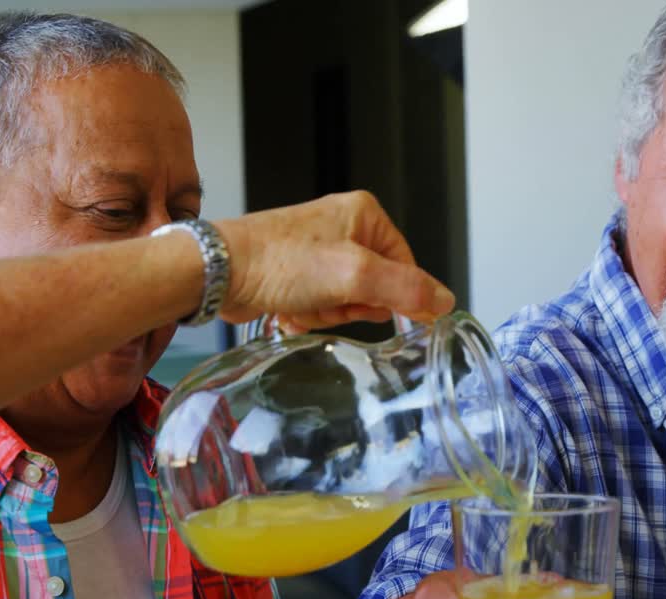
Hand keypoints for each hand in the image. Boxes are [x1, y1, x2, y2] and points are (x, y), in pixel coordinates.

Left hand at [214, 191, 456, 330]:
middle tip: (327, 299)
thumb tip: (445, 301)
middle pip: (375, 288)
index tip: (373, 307)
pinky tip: (287, 308)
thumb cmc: (279, 261)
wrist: (220, 271)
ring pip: (346, 303)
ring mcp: (318, 252)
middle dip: (350, 306)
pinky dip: (306, 315)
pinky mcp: (297, 274)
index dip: (393, 296)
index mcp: (365, 215)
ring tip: (301, 302)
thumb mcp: (355, 276)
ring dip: (325, 313)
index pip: (406, 267)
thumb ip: (406, 289)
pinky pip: (320, 307)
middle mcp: (343, 228)